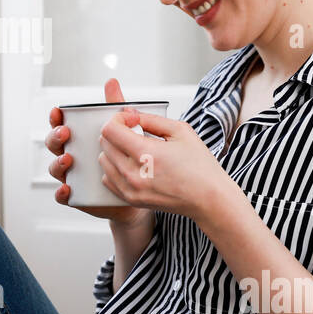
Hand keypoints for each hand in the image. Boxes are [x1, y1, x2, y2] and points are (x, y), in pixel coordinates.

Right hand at [47, 78, 151, 224]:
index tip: (57, 111)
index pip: (60, 125)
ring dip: (58, 163)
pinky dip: (61, 193)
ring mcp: (72, 175)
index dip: (55, 118)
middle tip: (65, 133)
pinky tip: (67, 188)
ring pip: (55, 169)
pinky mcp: (77, 195)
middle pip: (53, 145)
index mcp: (77, 138)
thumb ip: (114, 106)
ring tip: (68, 158)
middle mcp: (70, 155)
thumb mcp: (122, 128)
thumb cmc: (125, 154)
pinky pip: (63, 196)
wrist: (139, 188)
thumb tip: (111, 82)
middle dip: (55, 137)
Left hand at [98, 101, 240, 226]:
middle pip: (104, 143)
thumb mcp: (180, 130)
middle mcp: (133, 173)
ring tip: (133, 149)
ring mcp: (130, 189)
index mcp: (146, 153)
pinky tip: (131, 165)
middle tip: (135, 132)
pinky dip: (114, 168)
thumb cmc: (200, 165)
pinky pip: (108, 179)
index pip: (110, 130)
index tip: (131, 120)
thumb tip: (129, 113)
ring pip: (103, 160)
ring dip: (113, 150)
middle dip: (116, 132)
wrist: (208, 199)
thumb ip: (150, 118)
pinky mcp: (131, 199)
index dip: (118, 119)